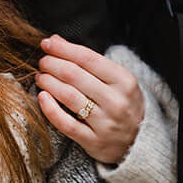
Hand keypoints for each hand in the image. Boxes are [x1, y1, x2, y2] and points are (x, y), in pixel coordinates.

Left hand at [36, 35, 144, 165]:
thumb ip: (89, 60)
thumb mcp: (117, 79)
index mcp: (125, 81)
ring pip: (68, 96)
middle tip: (42, 62)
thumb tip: (56, 40)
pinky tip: (42, 97)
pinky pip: (66, 124)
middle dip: (52, 64)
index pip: (87, 58)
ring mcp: (106, 123)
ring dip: (48, 83)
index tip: (47, 44)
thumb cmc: (124, 103)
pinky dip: (50, 109)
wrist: (141, 140)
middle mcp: (116, 101)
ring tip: (40, 77)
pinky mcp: (94, 142)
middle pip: (74, 75)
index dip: (63, 49)